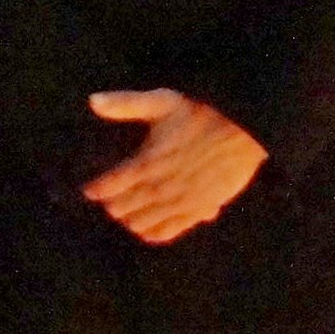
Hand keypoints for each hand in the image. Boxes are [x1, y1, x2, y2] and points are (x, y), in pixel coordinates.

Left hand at [81, 90, 266, 243]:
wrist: (244, 130)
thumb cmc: (201, 113)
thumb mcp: (162, 101)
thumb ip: (125, 104)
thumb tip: (92, 101)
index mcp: (147, 161)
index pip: (109, 186)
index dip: (95, 189)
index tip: (90, 188)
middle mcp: (161, 186)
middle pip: (121, 208)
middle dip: (111, 204)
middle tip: (109, 198)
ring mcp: (179, 202)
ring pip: (141, 224)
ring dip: (129, 219)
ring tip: (127, 210)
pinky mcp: (197, 211)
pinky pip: (167, 232)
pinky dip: (152, 232)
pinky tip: (148, 225)